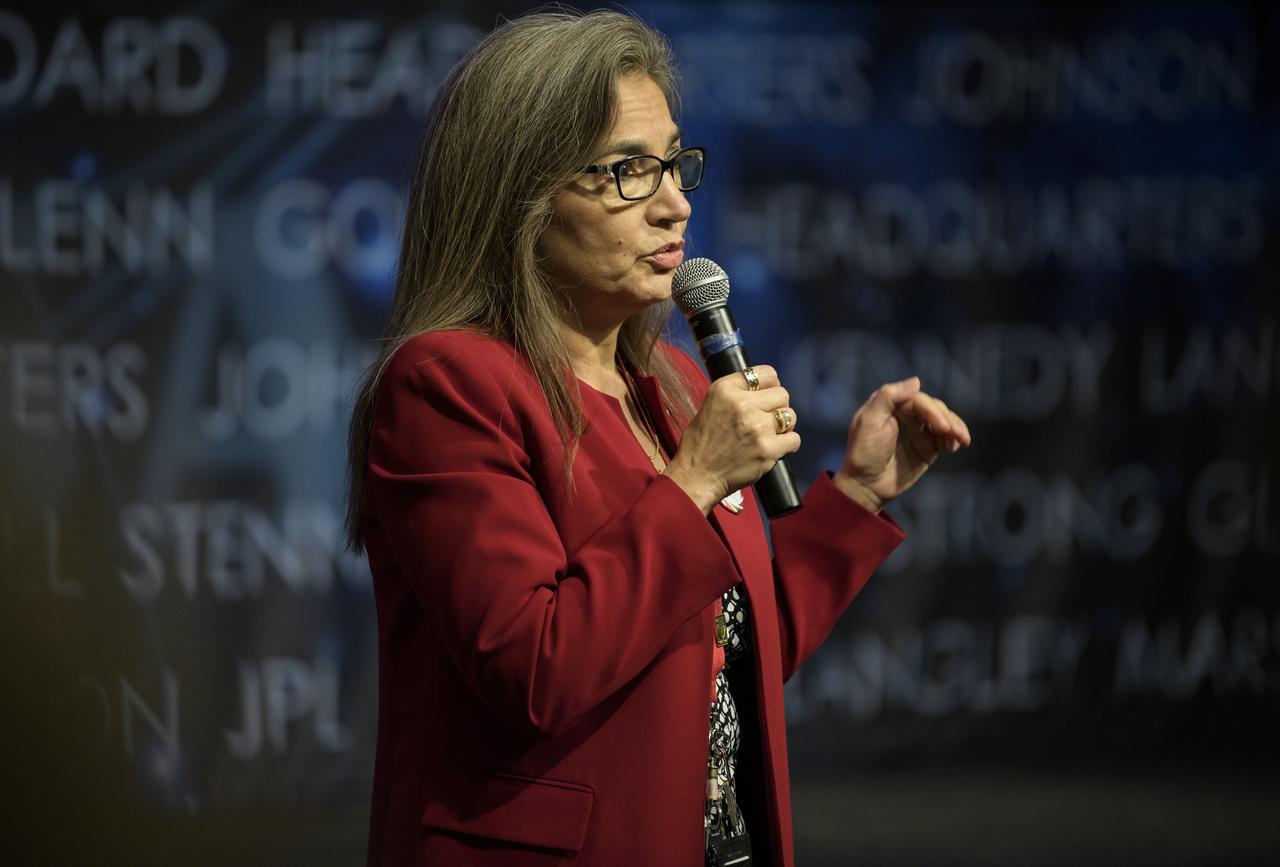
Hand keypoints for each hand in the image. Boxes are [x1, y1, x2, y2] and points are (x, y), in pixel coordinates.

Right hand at [664, 365, 800, 513]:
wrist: (696, 476)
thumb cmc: (700, 444)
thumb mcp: (710, 406)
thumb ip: (734, 395)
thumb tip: (762, 391)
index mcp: (725, 389)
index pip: (766, 373)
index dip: (770, 385)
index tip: (767, 396)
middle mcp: (742, 404)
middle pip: (782, 394)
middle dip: (777, 407)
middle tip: (766, 420)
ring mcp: (757, 427)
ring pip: (790, 416)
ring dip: (784, 426)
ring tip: (769, 435)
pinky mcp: (767, 449)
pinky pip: (794, 439)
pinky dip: (788, 445)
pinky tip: (774, 449)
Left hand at [834, 377, 970, 512]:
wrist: (866, 485)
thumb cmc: (863, 452)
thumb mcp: (869, 421)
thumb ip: (888, 397)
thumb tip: (916, 381)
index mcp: (891, 404)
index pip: (918, 399)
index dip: (932, 410)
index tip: (941, 425)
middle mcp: (907, 414)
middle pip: (935, 408)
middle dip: (947, 418)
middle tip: (953, 433)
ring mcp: (919, 430)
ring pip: (944, 421)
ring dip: (955, 427)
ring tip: (962, 440)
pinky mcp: (928, 447)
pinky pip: (946, 438)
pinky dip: (954, 439)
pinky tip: (954, 446)